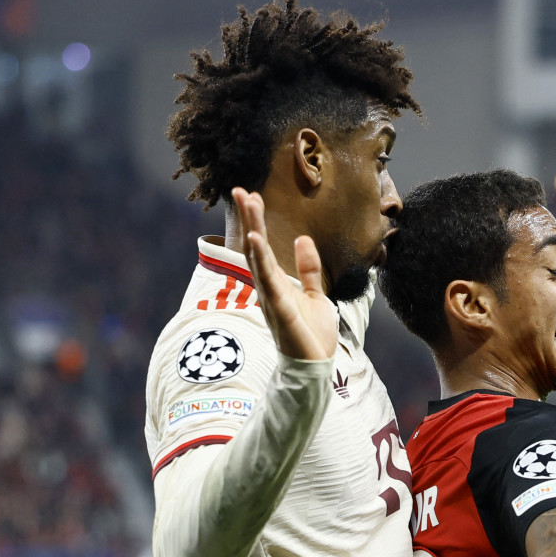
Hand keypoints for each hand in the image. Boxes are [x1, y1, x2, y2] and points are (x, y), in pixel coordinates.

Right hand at [232, 187, 336, 361]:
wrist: (315, 366)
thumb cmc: (311, 335)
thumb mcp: (316, 295)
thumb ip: (308, 269)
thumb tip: (303, 239)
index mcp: (277, 284)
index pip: (263, 247)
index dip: (257, 221)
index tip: (252, 196)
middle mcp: (269, 289)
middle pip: (255, 248)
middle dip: (249, 219)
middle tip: (240, 190)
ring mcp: (272, 299)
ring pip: (259, 260)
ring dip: (252, 231)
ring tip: (248, 206)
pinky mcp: (280, 310)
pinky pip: (268, 282)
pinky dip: (261, 261)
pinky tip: (255, 241)